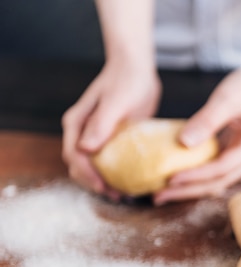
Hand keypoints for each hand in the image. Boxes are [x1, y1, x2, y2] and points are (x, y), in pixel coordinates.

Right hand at [61, 61, 160, 200]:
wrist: (137, 68)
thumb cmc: (125, 80)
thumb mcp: (116, 102)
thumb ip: (101, 123)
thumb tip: (86, 148)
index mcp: (76, 124)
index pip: (75, 156)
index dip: (87, 175)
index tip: (104, 187)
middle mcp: (83, 132)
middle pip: (81, 166)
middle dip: (95, 183)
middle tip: (117, 196)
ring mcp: (97, 136)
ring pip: (95, 166)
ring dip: (106, 181)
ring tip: (124, 194)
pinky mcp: (112, 138)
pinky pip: (111, 161)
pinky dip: (118, 173)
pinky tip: (133, 181)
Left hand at [153, 58, 240, 203]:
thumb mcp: (227, 99)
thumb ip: (206, 121)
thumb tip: (183, 143)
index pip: (219, 170)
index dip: (193, 177)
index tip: (169, 180)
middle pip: (217, 183)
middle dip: (188, 191)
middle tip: (159, 196)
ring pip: (217, 181)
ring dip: (192, 187)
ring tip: (164, 190)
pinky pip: (218, 171)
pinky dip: (199, 175)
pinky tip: (180, 175)